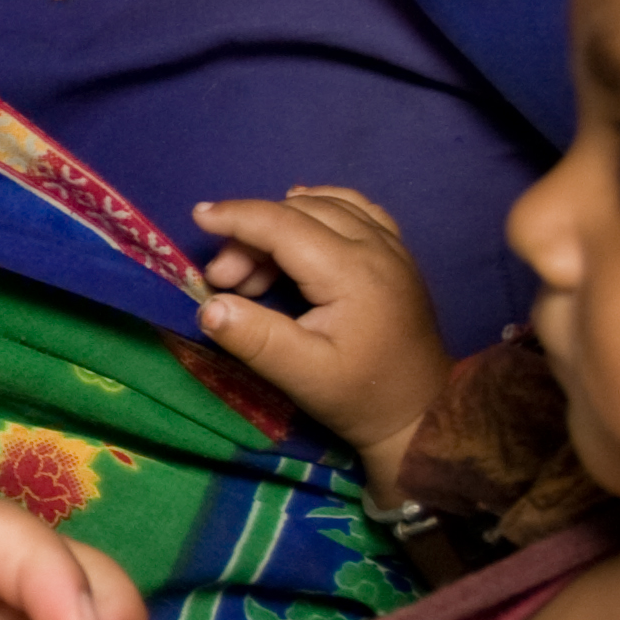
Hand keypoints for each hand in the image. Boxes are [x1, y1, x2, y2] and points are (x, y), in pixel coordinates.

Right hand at [190, 187, 451, 496]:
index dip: (237, 217)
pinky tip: (300, 229)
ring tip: (256, 272)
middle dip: (251, 234)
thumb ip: (255, 339)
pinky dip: (319, 210)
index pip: (284, 224)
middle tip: (223, 281)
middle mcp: (376, 246)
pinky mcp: (398, 254)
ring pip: (326, 205)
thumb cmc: (360, 397)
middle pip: (300, 212)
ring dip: (281, 224)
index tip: (198, 217)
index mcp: (353, 272)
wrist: (421, 414)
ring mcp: (392, 246)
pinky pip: (355, 209)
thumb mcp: (302, 376)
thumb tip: (209, 306)